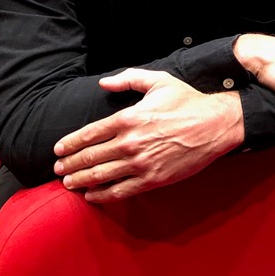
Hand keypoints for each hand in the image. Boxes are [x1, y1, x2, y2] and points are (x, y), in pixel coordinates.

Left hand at [53, 69, 243, 202]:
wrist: (216, 125)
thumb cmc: (188, 102)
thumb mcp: (159, 81)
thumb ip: (129, 79)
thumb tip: (104, 82)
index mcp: (128, 118)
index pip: (88, 134)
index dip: (70, 144)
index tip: (59, 149)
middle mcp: (130, 142)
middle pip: (89, 157)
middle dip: (69, 164)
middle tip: (59, 168)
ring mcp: (140, 163)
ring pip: (100, 176)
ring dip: (80, 181)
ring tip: (69, 183)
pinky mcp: (152, 179)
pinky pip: (120, 191)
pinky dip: (101, 195)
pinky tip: (92, 195)